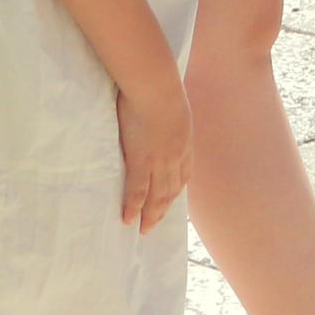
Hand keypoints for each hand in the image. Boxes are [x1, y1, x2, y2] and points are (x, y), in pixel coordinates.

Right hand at [117, 75, 188, 230]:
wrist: (155, 86)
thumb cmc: (162, 88)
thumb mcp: (175, 106)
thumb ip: (171, 119)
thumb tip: (163, 118)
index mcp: (185, 144)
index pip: (183, 175)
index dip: (176, 190)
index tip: (170, 200)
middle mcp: (176, 158)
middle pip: (171, 191)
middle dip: (163, 209)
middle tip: (154, 223)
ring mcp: (159, 162)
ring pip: (157, 196)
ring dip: (151, 215)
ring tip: (144, 228)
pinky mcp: (140, 162)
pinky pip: (137, 191)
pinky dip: (134, 207)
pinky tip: (129, 219)